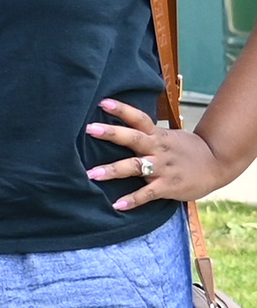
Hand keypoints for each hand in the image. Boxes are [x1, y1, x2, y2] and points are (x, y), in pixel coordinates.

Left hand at [87, 98, 245, 210]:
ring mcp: (163, 168)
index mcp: (158, 135)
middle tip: (90, 129)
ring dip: (114, 170)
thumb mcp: (167, 136)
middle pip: (134, 138)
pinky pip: (148, 194)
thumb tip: (116, 125)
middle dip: (112, 134)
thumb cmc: (185, 150)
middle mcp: (158, 149)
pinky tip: (117, 205)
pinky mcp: (168, 186)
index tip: (102, 102)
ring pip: (136, 166)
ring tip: (92, 174)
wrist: (217, 165)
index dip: (122, 110)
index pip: (139, 118)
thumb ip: (145, 133)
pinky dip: (133, 200)